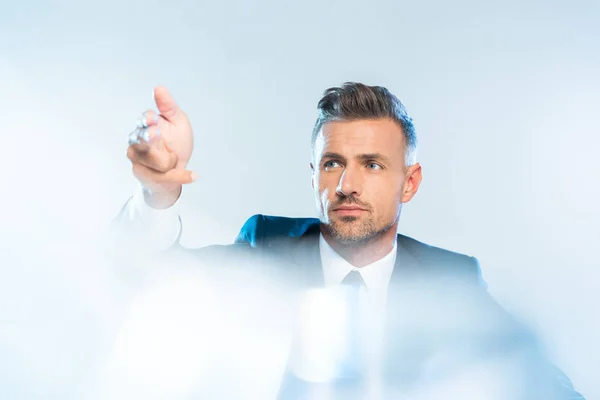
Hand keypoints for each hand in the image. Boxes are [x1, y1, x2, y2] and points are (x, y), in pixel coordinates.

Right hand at [127, 86, 195, 207]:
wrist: (176, 168)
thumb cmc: (177, 143)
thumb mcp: (179, 123)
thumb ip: (169, 107)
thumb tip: (159, 88)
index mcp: (148, 123)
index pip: (146, 119)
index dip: (150, 120)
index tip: (154, 119)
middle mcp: (137, 138)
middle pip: (147, 139)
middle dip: (155, 140)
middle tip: (161, 138)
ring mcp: (136, 156)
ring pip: (157, 160)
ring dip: (171, 160)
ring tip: (171, 158)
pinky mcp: (141, 173)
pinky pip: (163, 175)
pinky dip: (181, 176)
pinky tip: (194, 175)